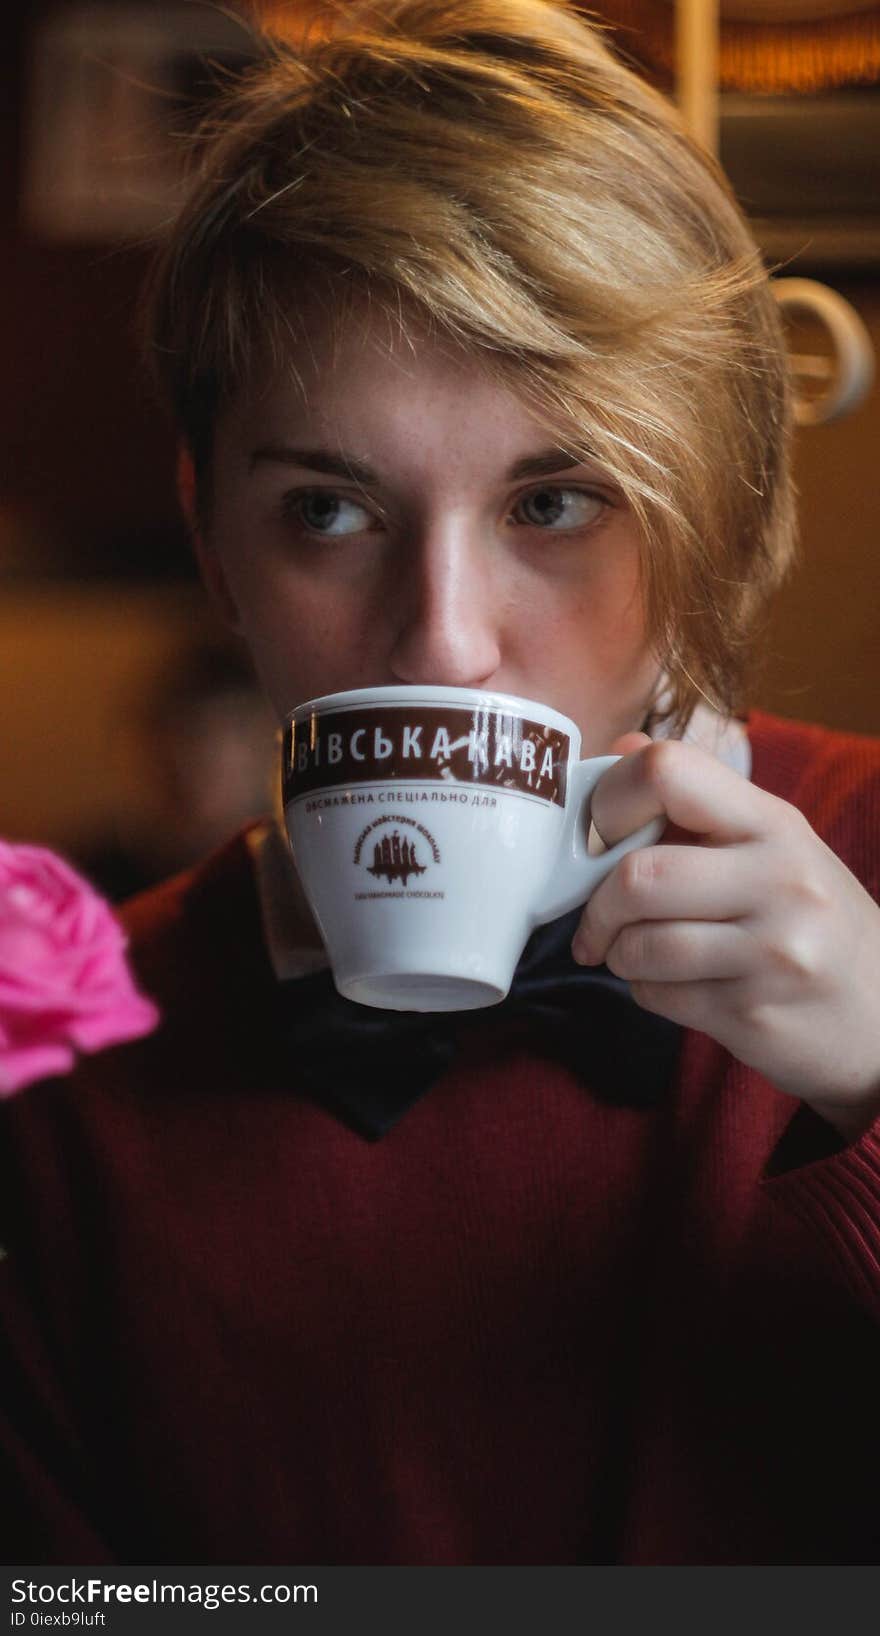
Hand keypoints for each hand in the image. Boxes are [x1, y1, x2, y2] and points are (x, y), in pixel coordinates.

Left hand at [572, 733, 879, 1140]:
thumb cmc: (811, 921)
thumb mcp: (772, 845)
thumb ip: (696, 798)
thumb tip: (622, 746)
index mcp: (774, 822)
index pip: (667, 771)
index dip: (611, 800)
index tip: (602, 836)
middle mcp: (780, 880)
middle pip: (639, 873)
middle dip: (597, 905)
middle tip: (599, 921)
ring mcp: (773, 951)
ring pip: (640, 945)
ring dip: (618, 954)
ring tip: (635, 954)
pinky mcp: (754, 1014)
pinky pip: (658, 996)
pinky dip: (645, 991)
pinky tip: (673, 986)